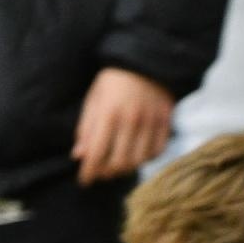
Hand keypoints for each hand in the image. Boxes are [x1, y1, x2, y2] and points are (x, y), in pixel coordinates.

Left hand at [72, 68, 174, 185]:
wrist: (145, 61)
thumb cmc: (113, 80)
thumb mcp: (94, 98)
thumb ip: (86, 127)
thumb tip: (78, 155)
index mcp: (109, 113)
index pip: (97, 153)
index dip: (89, 171)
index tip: (84, 181)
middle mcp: (131, 121)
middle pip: (119, 162)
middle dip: (106, 173)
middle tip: (100, 173)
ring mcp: (151, 123)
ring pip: (138, 160)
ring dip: (125, 169)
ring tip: (116, 166)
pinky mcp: (165, 122)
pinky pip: (157, 152)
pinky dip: (145, 159)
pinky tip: (136, 156)